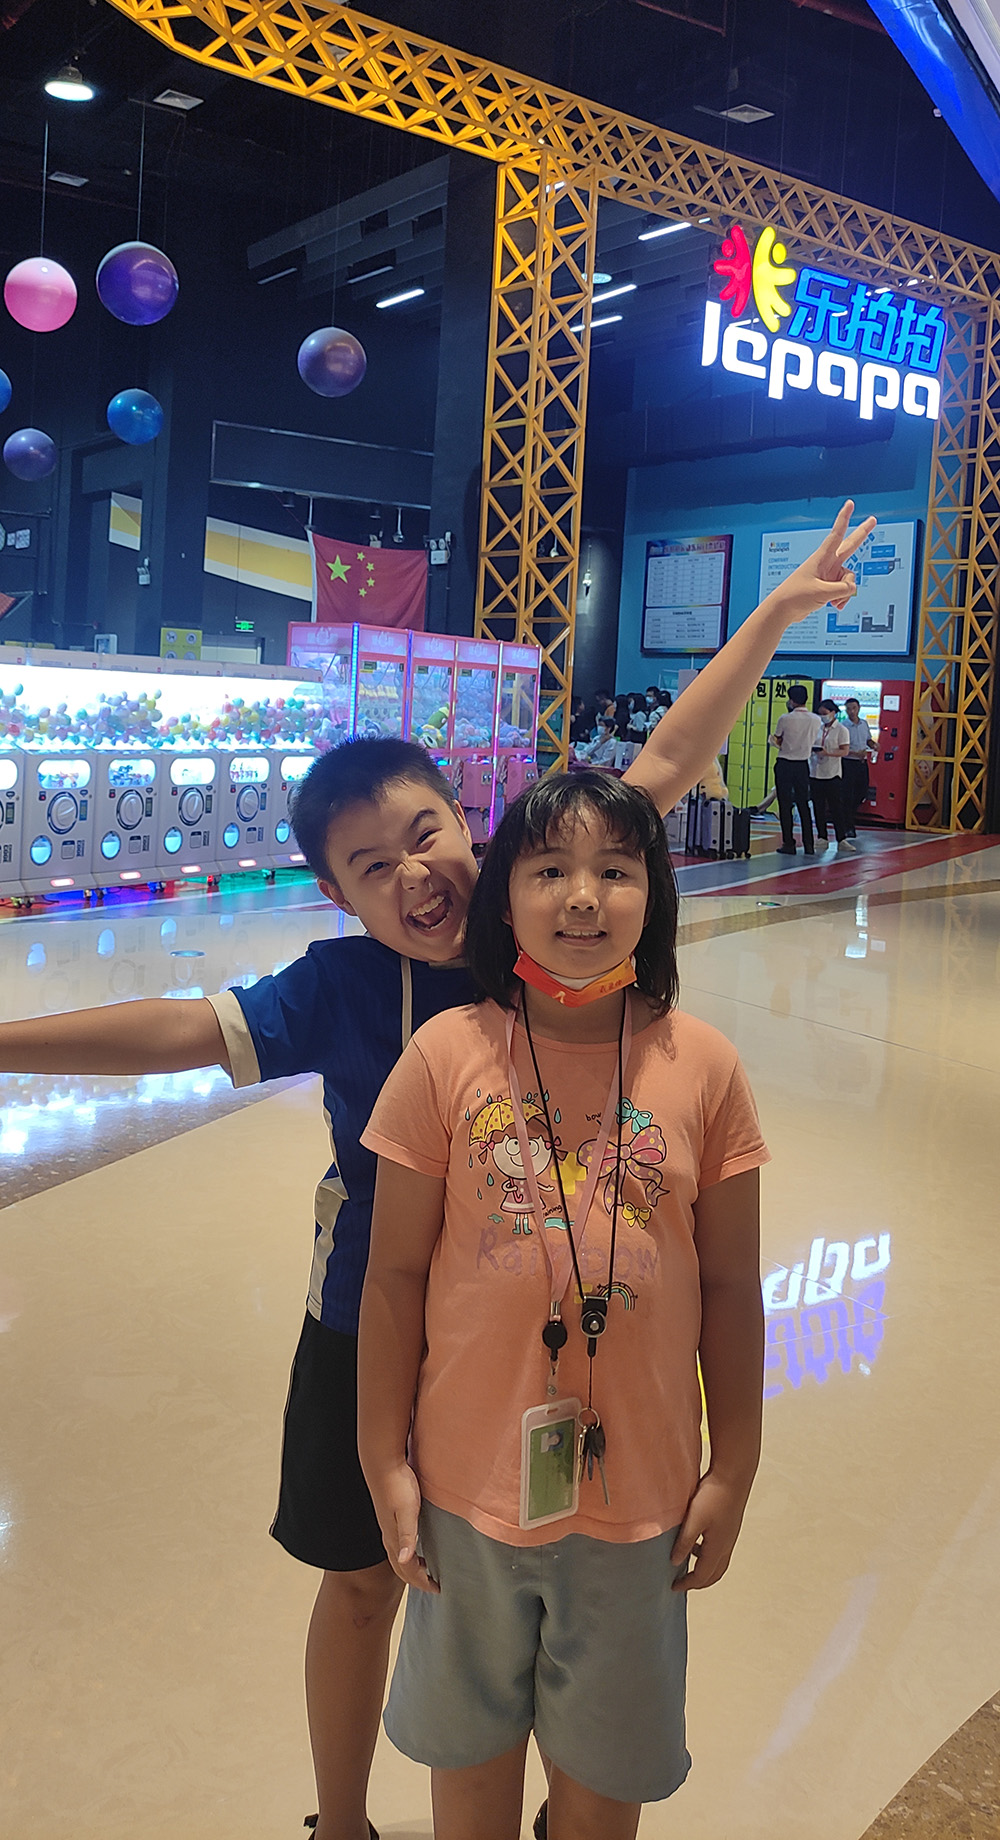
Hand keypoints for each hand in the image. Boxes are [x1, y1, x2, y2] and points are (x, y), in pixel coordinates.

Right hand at [372, 1461, 438, 1593]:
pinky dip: (409, 1551)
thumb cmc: (397, 1485)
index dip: (422, 1582)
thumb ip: (407, 1536)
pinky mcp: (391, 1516)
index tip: (438, 1589)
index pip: (407, 1569)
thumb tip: (405, 1560)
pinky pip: (399, 1542)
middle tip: (433, 1585)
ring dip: (412, 1566)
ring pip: (399, 1555)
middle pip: (401, 1567)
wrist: (383, 1462)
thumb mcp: (407, 1511)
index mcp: (393, 1538)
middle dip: (416, 1579)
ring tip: (427, 1570)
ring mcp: (388, 1526)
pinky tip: (419, 1544)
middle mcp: (389, 1536)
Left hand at [670, 1469, 752, 1591]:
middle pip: (714, 1575)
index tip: (673, 1587)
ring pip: (718, 1563)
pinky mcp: (730, 1527)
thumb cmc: (713, 1496)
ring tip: (687, 1565)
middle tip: (682, 1583)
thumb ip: (684, 1542)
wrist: (733, 1476)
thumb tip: (674, 1562)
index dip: (687, 1584)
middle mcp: (726, 1546)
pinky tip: (696, 1544)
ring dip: (704, 1570)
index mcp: (717, 1548)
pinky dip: (707, 1556)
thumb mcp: (694, 1519)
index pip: (702, 1576)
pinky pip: (719, 1551)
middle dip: (699, 1583)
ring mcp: (730, 1537)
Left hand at [766, 500, 876, 629]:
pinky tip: (834, 605)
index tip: (850, 504)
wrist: (782, 611)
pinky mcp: (827, 586)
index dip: (844, 518)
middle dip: (861, 533)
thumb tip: (852, 588)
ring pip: (848, 580)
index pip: (836, 534)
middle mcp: (827, 564)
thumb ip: (843, 589)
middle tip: (872, 520)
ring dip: (844, 593)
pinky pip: (843, 590)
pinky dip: (841, 598)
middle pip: (849, 546)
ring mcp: (828, 575)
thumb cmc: (796, 597)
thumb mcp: (823, 593)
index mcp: (822, 558)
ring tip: (833, 601)